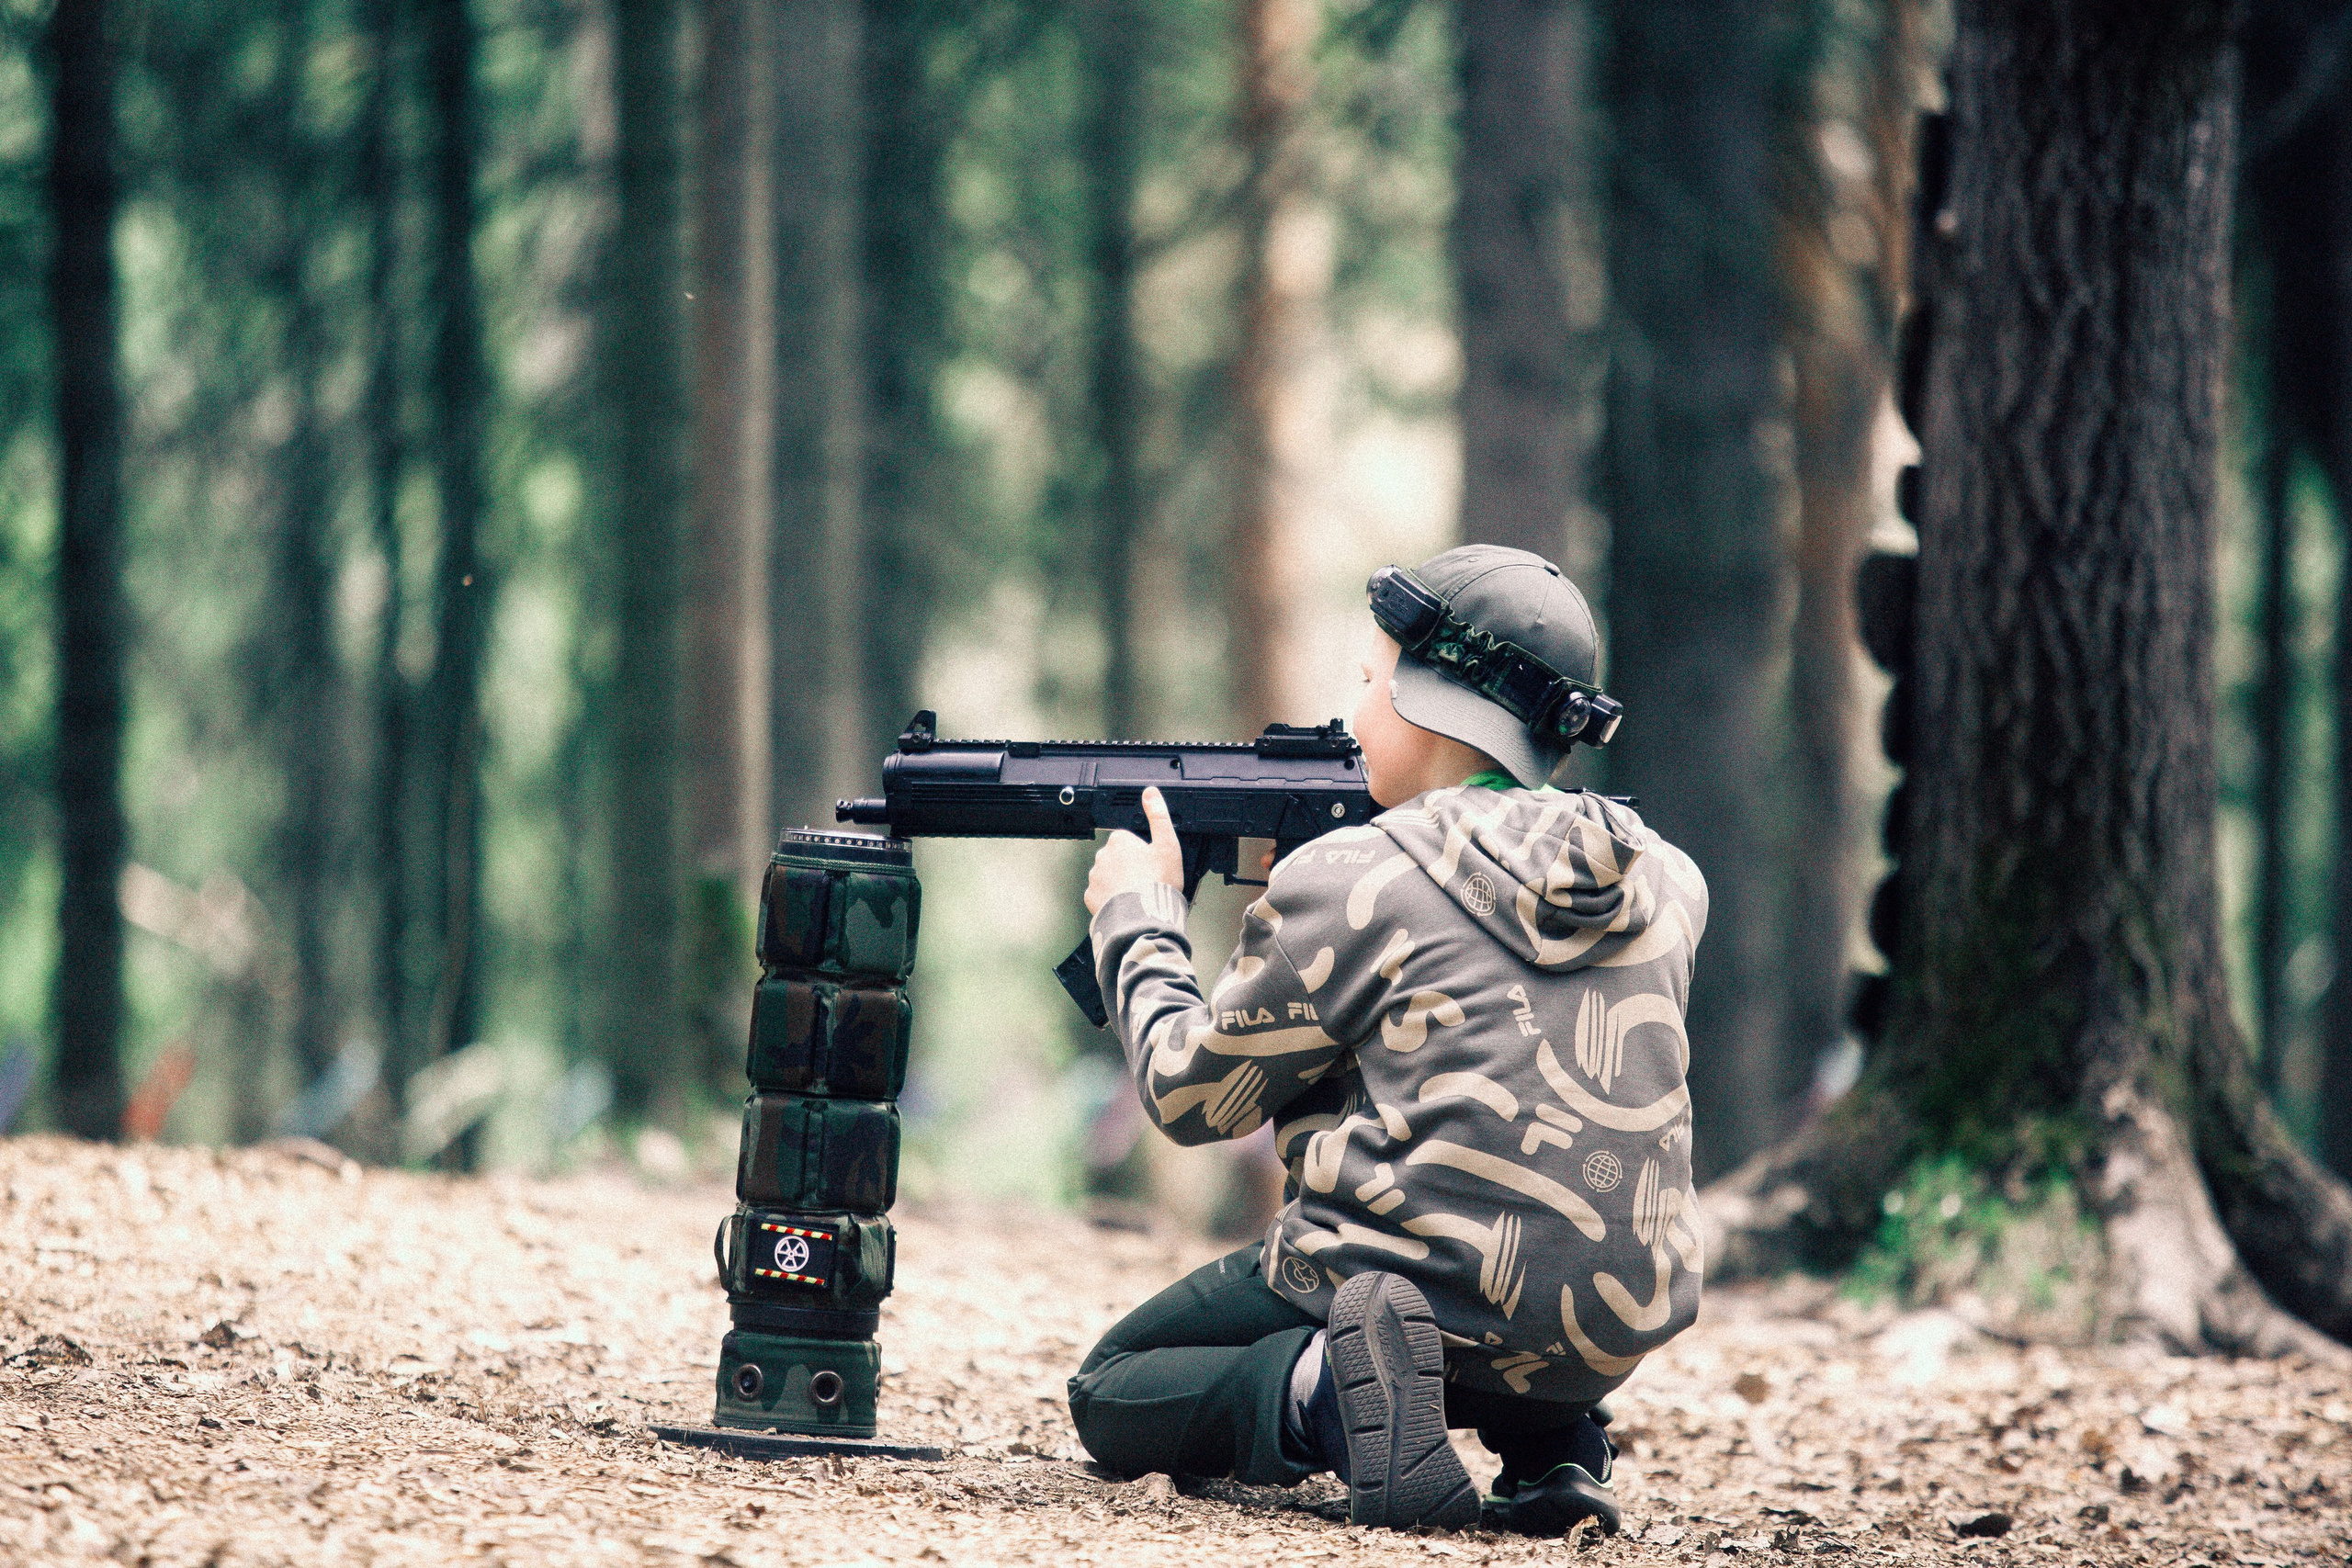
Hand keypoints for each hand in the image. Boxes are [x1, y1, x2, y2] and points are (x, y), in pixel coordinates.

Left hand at [1085, 786, 1185, 913]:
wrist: (1143, 917)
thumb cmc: (1157, 882)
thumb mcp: (1167, 844)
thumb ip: (1159, 816)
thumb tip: (1151, 793)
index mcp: (1119, 840)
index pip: (1129, 841)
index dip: (1143, 853)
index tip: (1152, 865)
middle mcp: (1103, 856)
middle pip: (1117, 858)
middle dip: (1129, 867)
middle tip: (1146, 881)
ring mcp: (1095, 877)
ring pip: (1108, 876)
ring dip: (1119, 883)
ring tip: (1137, 895)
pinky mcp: (1091, 897)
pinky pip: (1101, 894)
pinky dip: (1111, 898)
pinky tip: (1125, 903)